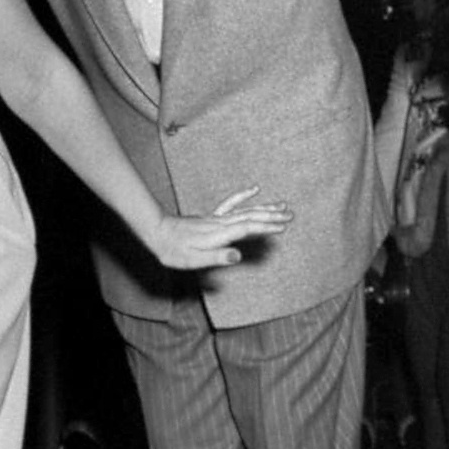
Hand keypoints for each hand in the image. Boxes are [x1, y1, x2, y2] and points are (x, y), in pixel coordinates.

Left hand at [148, 187, 291, 269]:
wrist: (157, 232)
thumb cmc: (174, 250)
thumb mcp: (194, 259)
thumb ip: (217, 257)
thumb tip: (238, 255)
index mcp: (218, 234)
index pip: (247, 228)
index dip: (266, 227)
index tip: (283, 226)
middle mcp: (220, 224)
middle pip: (250, 217)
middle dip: (272, 216)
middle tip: (291, 215)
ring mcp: (217, 219)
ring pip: (245, 210)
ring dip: (264, 208)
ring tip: (283, 205)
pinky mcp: (212, 218)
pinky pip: (231, 204)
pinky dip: (244, 196)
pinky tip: (255, 190)